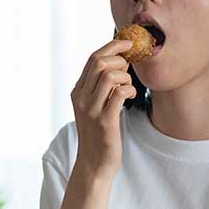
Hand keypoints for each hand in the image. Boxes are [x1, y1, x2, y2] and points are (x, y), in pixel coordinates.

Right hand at [70, 39, 136, 181]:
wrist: (94, 164)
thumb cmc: (99, 134)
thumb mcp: (94, 107)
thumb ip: (100, 87)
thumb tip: (119, 62)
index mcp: (77, 91)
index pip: (93, 58)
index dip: (113, 46)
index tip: (128, 43)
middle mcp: (81, 98)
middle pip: (100, 62)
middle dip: (121, 61)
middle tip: (129, 71)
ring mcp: (91, 109)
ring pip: (110, 76)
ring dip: (126, 78)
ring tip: (129, 89)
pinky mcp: (104, 121)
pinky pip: (120, 94)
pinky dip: (130, 91)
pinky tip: (131, 98)